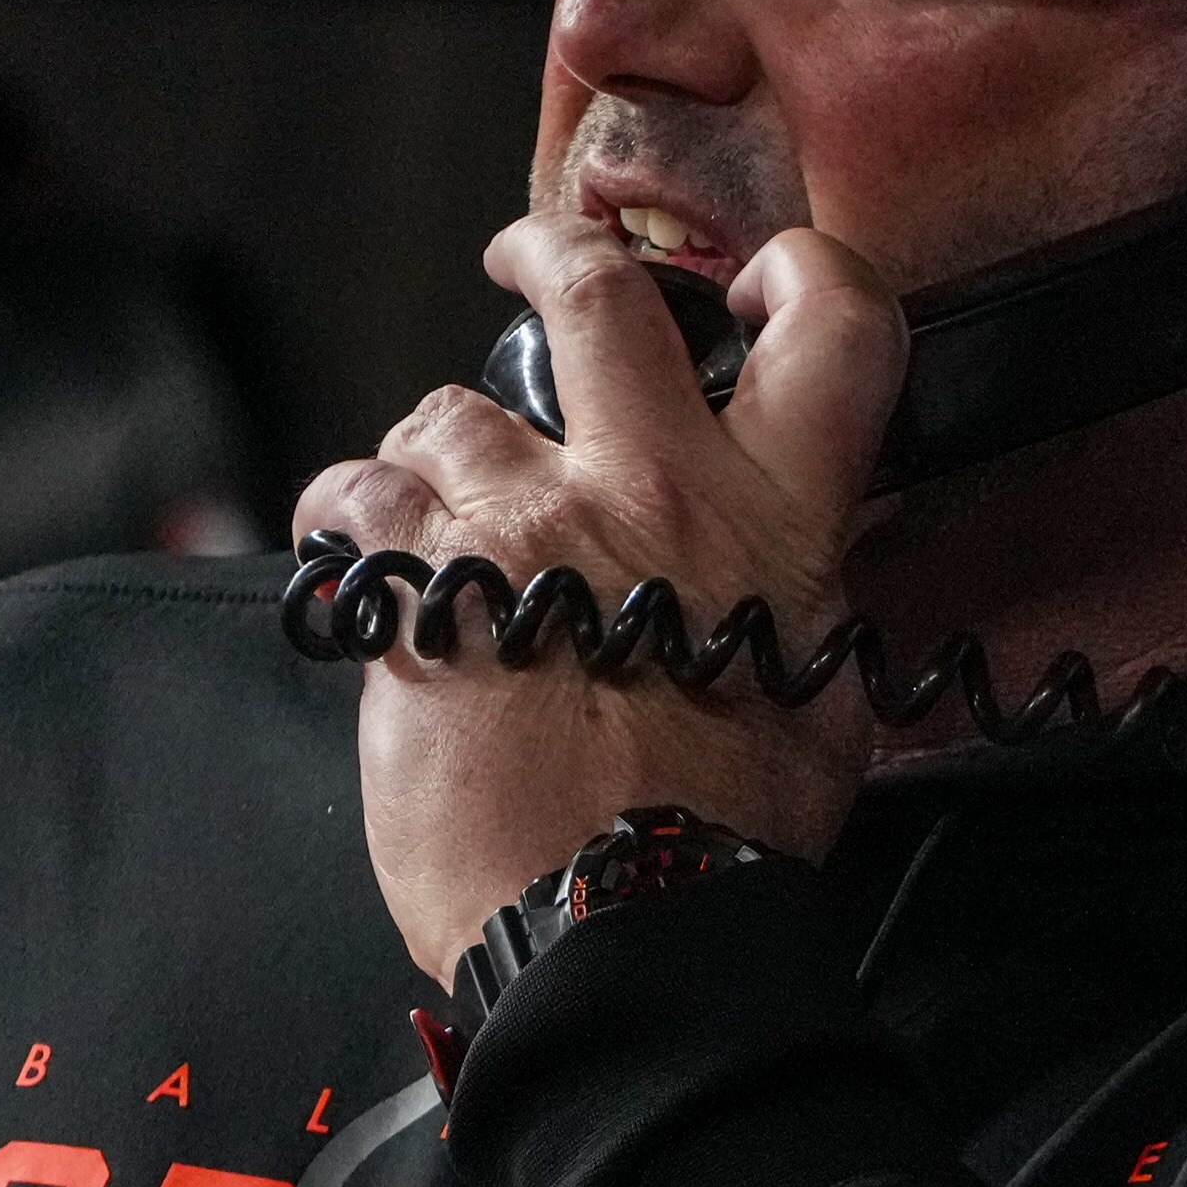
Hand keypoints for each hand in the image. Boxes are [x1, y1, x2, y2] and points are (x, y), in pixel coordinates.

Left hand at [293, 208, 907, 983]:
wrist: (625, 933)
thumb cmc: (728, 844)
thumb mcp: (824, 707)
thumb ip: (806, 607)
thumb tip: (802, 577)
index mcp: (777, 518)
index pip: (835, 326)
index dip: (800, 272)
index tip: (752, 282)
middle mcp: (655, 492)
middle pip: (596, 298)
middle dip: (551, 253)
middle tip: (528, 259)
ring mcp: (529, 527)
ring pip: (450, 414)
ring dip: (437, 452)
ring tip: (434, 511)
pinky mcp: (426, 584)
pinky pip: (362, 497)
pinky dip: (351, 514)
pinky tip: (355, 550)